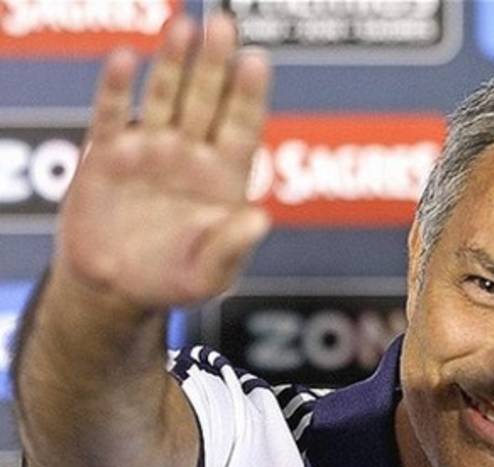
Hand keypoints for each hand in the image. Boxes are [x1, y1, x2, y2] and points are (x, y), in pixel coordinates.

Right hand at [56, 13, 270, 308]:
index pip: (242, 127)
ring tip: (184, 28)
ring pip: (163, 97)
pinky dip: (117, 88)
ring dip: (173, 64)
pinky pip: (111, 114)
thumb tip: (261, 220)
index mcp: (223, 176)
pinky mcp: (107, 154)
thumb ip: (233, 247)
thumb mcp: (210, 274)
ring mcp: (148, 149)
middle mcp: (189, 154)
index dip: (248, 95)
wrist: (115, 288)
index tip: (256, 61)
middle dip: (214, 65)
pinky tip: (127, 60)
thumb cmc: (174, 279)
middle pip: (206, 100)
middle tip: (223, 26)